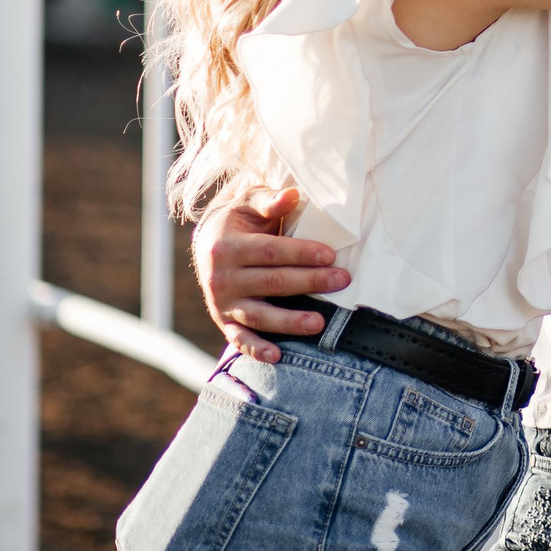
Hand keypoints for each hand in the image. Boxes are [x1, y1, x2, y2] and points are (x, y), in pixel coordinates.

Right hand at [194, 187, 349, 362]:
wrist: (207, 244)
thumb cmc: (239, 220)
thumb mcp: (249, 202)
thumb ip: (270, 200)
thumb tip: (293, 194)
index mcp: (227, 246)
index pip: (270, 251)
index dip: (301, 254)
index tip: (331, 255)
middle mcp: (221, 277)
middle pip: (271, 282)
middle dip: (309, 282)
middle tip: (342, 281)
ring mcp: (222, 302)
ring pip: (259, 315)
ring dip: (289, 322)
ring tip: (319, 323)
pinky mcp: (224, 321)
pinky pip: (239, 339)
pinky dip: (256, 350)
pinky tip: (277, 356)